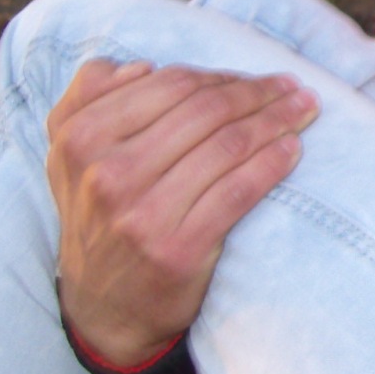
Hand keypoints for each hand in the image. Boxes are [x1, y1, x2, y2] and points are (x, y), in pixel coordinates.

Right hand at [46, 60, 318, 367]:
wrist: (103, 307)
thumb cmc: (98, 215)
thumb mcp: (69, 154)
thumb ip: (87, 98)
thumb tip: (144, 67)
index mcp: (81, 138)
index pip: (172, 85)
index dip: (223, 75)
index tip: (256, 76)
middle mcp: (107, 173)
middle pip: (205, 110)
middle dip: (259, 92)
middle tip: (293, 86)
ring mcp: (142, 213)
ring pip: (228, 145)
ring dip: (277, 120)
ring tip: (305, 109)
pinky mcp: (178, 248)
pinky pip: (240, 190)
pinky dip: (273, 162)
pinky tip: (294, 149)